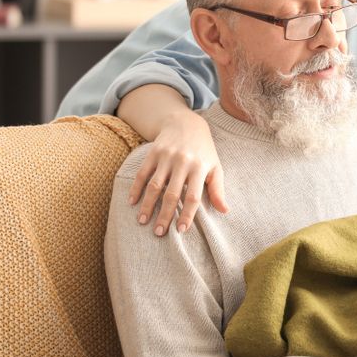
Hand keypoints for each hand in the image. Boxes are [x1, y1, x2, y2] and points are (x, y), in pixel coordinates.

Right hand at [128, 110, 228, 235]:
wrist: (186, 123)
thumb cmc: (203, 151)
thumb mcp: (215, 167)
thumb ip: (217, 189)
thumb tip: (225, 211)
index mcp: (200, 168)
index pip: (193, 196)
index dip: (187, 214)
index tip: (181, 230)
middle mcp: (183, 163)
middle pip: (171, 194)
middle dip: (164, 215)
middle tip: (159, 233)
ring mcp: (166, 157)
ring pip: (154, 185)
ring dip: (147, 205)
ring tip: (142, 221)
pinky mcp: (153, 152)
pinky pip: (142, 173)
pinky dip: (136, 187)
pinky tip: (132, 202)